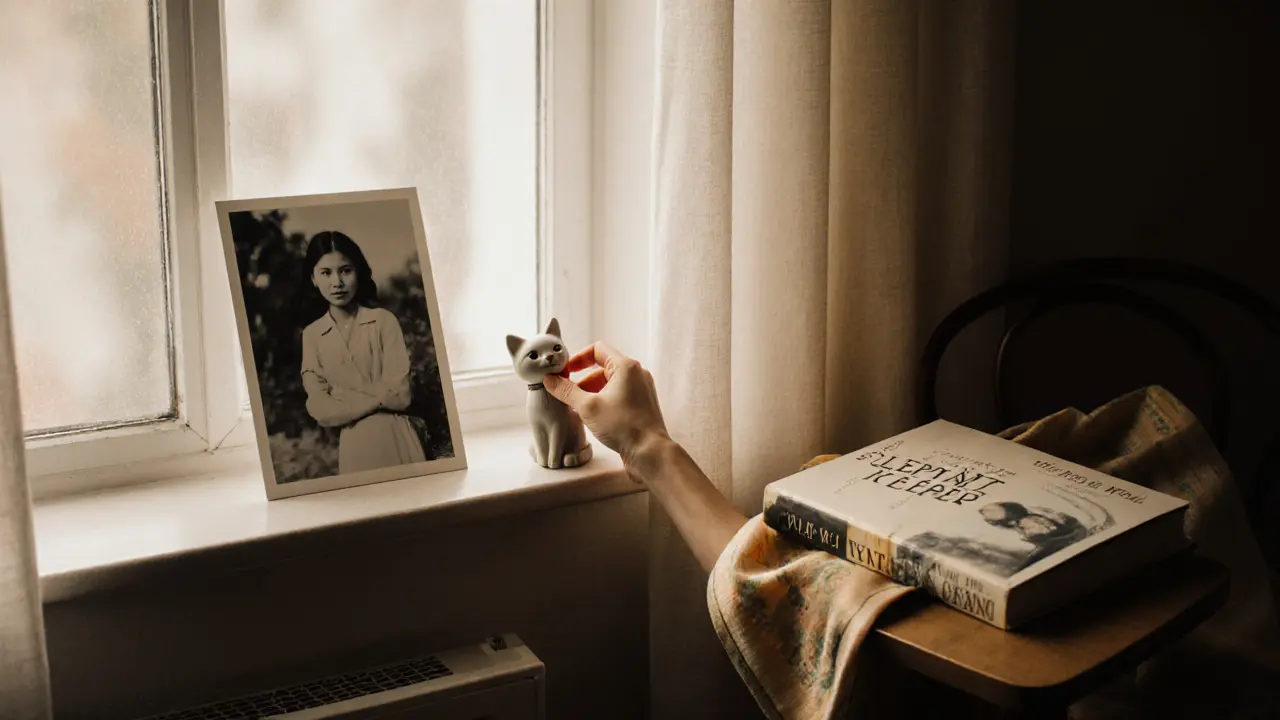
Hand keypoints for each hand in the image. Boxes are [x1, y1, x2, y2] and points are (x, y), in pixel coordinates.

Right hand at [543, 342, 670, 467]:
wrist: (649, 452)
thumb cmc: (624, 427)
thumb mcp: (588, 407)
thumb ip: (566, 391)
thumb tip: (551, 380)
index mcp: (626, 367)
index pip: (597, 349)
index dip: (578, 358)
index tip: (565, 371)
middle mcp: (637, 374)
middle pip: (602, 368)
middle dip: (582, 380)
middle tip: (567, 393)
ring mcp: (641, 390)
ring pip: (610, 383)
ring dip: (591, 392)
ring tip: (577, 408)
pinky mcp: (641, 404)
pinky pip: (618, 395)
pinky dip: (603, 400)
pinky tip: (592, 416)